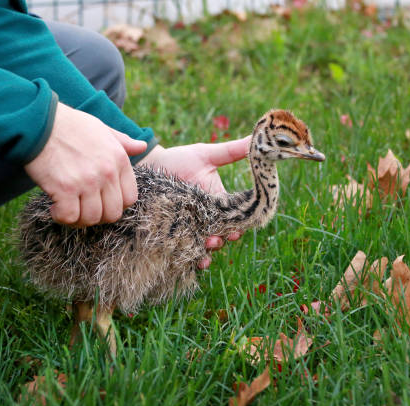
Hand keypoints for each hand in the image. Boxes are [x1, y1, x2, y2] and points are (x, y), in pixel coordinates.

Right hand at [24, 103, 145, 225]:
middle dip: (98, 216)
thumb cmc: (70, 125)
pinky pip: (69, 217)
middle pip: (112, 214)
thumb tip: (142, 146)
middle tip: (82, 208)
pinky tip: (54, 207)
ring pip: (92, 219)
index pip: (130, 198)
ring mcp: (87, 182)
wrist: (40, 121)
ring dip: (78, 218)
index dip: (115, 205)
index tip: (100, 201)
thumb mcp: (102, 129)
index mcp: (119, 160)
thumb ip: (123, 142)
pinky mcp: (65, 189)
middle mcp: (107, 172)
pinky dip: (61, 217)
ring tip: (67, 207)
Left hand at [138, 136, 250, 268]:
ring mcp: (191, 226)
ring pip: (205, 244)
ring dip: (209, 250)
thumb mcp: (207, 155)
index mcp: (220, 201)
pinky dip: (190, 258)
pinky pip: (184, 249)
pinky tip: (194, 262)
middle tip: (220, 239)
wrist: (151, 166)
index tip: (240, 229)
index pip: (236, 217)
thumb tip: (258, 138)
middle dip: (223, 239)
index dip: (240, 225)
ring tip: (206, 249)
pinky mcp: (174, 233)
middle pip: (222, 234)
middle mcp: (208, 217)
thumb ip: (232, 151)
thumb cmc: (180, 159)